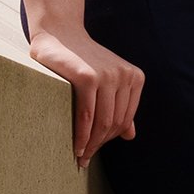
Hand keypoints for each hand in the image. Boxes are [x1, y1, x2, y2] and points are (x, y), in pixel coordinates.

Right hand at [26, 24, 145, 166]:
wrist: (58, 33)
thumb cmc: (80, 61)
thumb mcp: (106, 82)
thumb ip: (120, 106)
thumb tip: (131, 135)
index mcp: (135, 78)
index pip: (125, 119)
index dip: (110, 139)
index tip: (95, 152)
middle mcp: (125, 76)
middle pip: (114, 122)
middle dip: (99, 145)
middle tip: (84, 159)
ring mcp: (108, 76)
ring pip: (102, 122)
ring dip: (91, 145)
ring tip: (80, 157)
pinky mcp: (88, 77)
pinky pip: (86, 116)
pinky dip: (81, 135)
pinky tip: (76, 147)